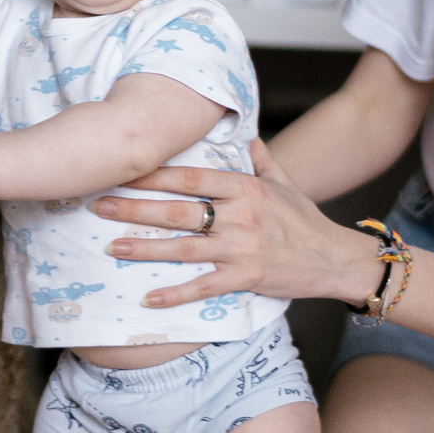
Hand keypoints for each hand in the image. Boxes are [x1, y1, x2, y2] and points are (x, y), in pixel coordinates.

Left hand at [97, 137, 385, 308]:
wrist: (334, 258)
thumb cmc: (305, 220)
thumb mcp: (284, 182)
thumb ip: (260, 159)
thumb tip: (245, 134)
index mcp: (244, 188)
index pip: (189, 178)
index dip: (153, 174)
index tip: (121, 170)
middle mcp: (240, 216)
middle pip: (177, 210)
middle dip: (135, 208)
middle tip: (99, 206)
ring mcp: (241, 249)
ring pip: (183, 247)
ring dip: (145, 249)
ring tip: (112, 247)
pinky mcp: (245, 278)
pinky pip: (203, 286)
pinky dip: (175, 294)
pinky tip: (148, 298)